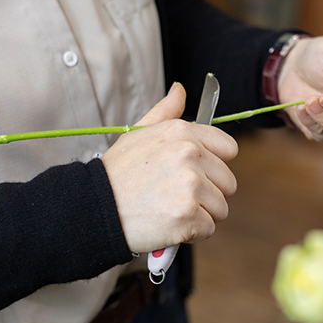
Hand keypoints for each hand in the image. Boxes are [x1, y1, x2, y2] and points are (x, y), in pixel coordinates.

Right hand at [101, 83, 237, 252]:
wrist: (93, 208)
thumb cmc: (118, 174)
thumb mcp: (138, 134)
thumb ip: (165, 111)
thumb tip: (180, 89)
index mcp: (182, 132)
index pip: (229, 149)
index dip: (214, 165)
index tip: (194, 173)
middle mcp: (190, 154)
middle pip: (228, 182)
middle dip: (207, 194)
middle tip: (175, 195)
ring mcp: (190, 185)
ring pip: (221, 207)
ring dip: (199, 215)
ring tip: (169, 208)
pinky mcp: (188, 214)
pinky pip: (209, 229)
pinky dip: (191, 233)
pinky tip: (168, 224)